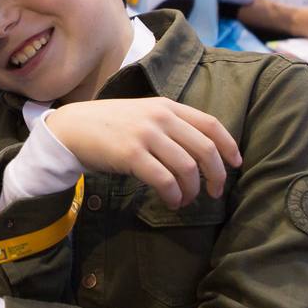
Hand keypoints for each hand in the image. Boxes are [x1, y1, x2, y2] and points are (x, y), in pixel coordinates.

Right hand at [45, 98, 241, 208]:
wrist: (72, 128)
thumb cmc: (108, 125)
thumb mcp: (143, 114)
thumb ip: (169, 125)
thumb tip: (200, 152)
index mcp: (166, 106)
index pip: (211, 124)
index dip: (229, 146)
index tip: (236, 163)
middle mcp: (160, 117)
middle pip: (205, 149)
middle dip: (216, 175)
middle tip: (215, 192)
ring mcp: (145, 135)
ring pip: (187, 167)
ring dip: (192, 189)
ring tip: (186, 200)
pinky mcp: (131, 154)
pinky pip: (164, 179)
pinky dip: (173, 195)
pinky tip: (171, 201)